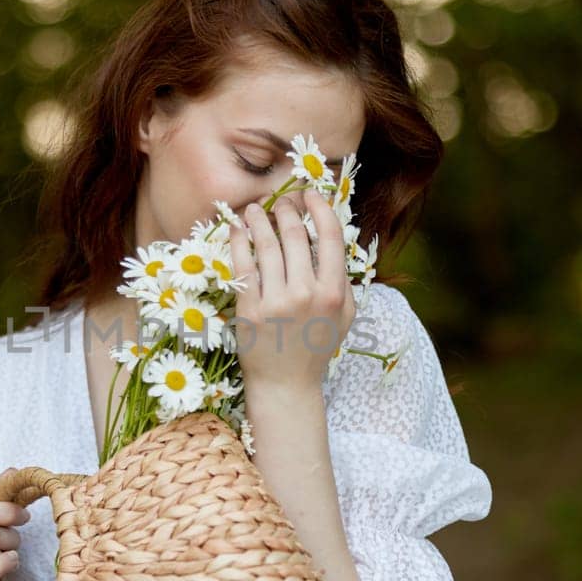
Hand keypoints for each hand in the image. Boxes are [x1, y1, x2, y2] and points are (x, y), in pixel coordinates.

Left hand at [229, 188, 355, 391]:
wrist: (286, 386)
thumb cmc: (315, 349)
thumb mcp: (344, 318)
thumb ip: (344, 282)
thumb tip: (336, 242)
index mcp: (334, 293)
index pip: (331, 237)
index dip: (320, 209)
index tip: (310, 195)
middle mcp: (307, 294)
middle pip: (296, 236)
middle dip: (286, 210)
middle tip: (280, 201)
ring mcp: (276, 302)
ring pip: (267, 245)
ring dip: (260, 219)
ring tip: (254, 209)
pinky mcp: (249, 310)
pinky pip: (242, 266)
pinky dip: (238, 241)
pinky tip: (237, 228)